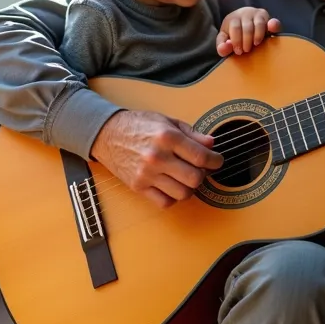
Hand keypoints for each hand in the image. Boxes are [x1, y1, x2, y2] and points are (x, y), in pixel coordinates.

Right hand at [90, 110, 223, 207]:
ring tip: (185, 177)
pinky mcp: (138, 186)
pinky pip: (165, 202)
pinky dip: (173, 197)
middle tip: (200, 169)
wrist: (107, 134)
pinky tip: (171, 185)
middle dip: (203, 175)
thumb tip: (211, 144)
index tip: (217, 161)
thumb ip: (192, 134)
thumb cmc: (139, 125)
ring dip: (189, 188)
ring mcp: (147, 174)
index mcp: (167, 137)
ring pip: (182, 193)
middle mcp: (157, 157)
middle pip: (195, 178)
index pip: (201, 157)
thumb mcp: (167, 121)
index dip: (215, 161)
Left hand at [216, 7, 280, 55]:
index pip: (235, 28)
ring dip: (258, 36)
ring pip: (259, 24)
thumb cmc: (234, 34)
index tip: (238, 51)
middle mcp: (245, 13)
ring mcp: (257, 14)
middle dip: (246, 40)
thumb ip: (222, 46)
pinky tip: (271, 30)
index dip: (237, 41)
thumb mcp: (225, 39)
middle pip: (247, 27)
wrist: (245, 21)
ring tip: (255, 45)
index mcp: (232, 18)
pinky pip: (273, 21)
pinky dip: (273, 25)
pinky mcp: (268, 18)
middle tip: (246, 50)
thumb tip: (223, 49)